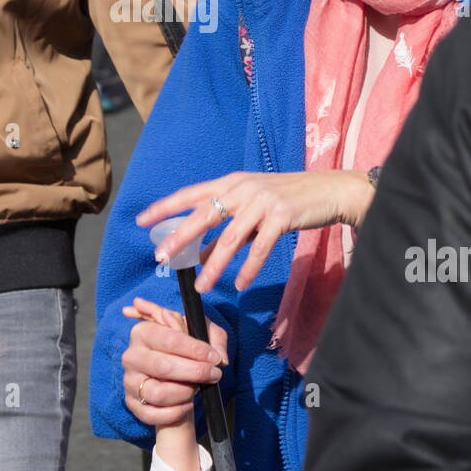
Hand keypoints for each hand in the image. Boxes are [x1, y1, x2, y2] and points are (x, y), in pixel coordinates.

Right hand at [121, 296, 228, 427]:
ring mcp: (129, 381)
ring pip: (157, 393)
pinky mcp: (132, 403)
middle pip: (162, 366)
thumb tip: (219, 357)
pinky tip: (187, 404)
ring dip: (184, 393)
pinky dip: (175, 413)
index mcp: (144, 331)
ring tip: (196, 388)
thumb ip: (215, 338)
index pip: (169, 339)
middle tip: (214, 375)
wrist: (173, 373)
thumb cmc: (186, 349)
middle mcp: (132, 356)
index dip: (195, 349)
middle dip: (194, 372)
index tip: (214, 358)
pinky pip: (151, 414)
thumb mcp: (202, 334)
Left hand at [136, 170, 374, 292]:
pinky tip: (240, 284)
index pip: (191, 195)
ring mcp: (262, 202)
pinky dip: (249, 268)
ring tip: (202, 287)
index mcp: (231, 183)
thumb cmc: (288, 199)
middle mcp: (243, 189)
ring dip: (214, 266)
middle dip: (180, 238)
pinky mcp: (282, 216)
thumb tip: (201, 255)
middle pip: (204, 216)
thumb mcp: (252, 208)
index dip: (165, 208)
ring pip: (230, 238)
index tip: (141, 221)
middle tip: (161, 258)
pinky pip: (260, 248)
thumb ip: (227, 228)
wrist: (329, 190)